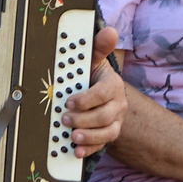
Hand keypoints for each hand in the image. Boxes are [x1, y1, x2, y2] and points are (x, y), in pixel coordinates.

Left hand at [63, 29, 127, 152]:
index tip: (70, 102)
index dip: (87, 99)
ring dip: (89, 136)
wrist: (100, 92)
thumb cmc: (92, 75)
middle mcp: (117, 105)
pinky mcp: (109, 134)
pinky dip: (90, 149)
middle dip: (84, 119)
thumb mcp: (93, 60)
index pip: (104, 93)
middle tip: (65, 119)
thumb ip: (98, 47)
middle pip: (105, 116)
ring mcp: (115, 121)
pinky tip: (76, 151)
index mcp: (113, 85)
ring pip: (107, 132)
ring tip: (72, 136)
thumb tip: (109, 30)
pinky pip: (102, 144)